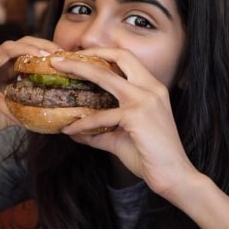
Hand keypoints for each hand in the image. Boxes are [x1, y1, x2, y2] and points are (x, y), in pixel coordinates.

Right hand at [0, 36, 61, 143]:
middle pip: (18, 42)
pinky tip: (20, 116)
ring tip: (43, 62)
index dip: (46, 49)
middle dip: (39, 44)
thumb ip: (30, 105)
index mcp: (4, 66)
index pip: (26, 48)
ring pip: (5, 51)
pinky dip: (7, 104)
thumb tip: (57, 112)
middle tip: (58, 53)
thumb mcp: (15, 108)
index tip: (65, 56)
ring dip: (26, 54)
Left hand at [54, 49, 197, 200]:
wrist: (173, 175)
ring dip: (77, 70)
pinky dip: (81, 123)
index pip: (126, 58)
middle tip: (60, 58)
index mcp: (151, 87)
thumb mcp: (120, 138)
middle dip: (87, 54)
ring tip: (56, 71)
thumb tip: (73, 131)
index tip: (78, 57)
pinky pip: (100, 116)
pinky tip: (68, 130)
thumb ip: (98, 131)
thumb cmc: (149, 156)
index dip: (101, 53)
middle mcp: (150, 87)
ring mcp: (145, 99)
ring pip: (105, 77)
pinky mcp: (137, 116)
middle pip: (117, 56)